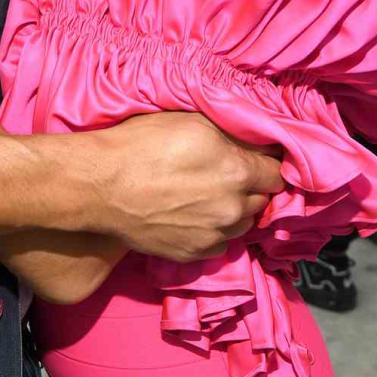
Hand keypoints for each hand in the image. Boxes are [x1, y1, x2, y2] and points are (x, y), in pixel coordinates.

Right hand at [96, 112, 283, 261]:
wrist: (100, 185)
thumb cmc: (142, 144)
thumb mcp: (191, 122)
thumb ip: (233, 134)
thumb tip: (258, 143)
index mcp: (237, 172)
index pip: (276, 173)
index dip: (266, 164)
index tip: (255, 159)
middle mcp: (231, 208)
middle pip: (262, 201)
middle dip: (251, 187)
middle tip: (226, 174)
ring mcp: (213, 235)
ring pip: (243, 224)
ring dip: (234, 210)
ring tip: (209, 195)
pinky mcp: (193, 253)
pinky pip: (220, 243)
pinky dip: (214, 230)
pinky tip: (194, 215)